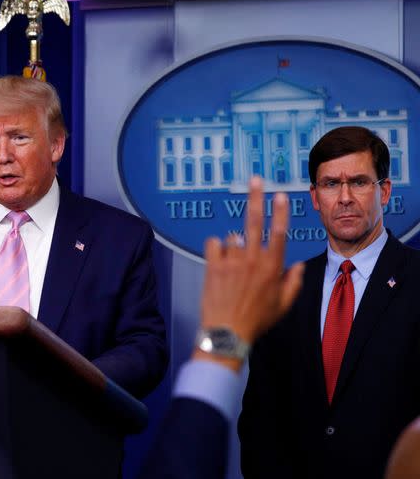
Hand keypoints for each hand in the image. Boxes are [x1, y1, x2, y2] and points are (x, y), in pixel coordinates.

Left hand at [195, 177, 303, 369]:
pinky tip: (219, 261)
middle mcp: (252, 260)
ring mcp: (231, 261)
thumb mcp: (283, 305)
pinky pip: (214, 244)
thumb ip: (294, 282)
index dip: (280, 211)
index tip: (280, 194)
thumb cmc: (256, 320)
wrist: (227, 332)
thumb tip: (298, 265)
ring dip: (234, 246)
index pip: (279, 232)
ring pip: (232, 238)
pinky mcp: (213, 266)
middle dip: (256, 197)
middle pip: (254, 221)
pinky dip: (216, 248)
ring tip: (233, 268)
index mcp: (272, 267)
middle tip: (255, 179)